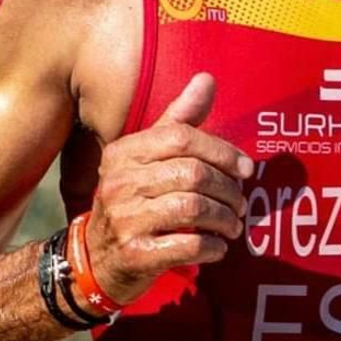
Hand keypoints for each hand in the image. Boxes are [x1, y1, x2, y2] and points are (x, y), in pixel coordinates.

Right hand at [85, 73, 252, 303]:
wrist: (95, 260)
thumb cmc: (132, 203)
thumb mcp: (146, 160)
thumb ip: (177, 122)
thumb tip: (206, 79)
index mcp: (123, 153)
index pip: (181, 137)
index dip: (222, 151)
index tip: (245, 169)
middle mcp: (119, 183)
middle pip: (193, 174)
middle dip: (228, 190)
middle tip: (240, 203)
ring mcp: (125, 220)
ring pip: (194, 209)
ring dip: (225, 219)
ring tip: (233, 225)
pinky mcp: (135, 255)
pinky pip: (189, 245)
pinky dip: (214, 247)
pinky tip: (219, 247)